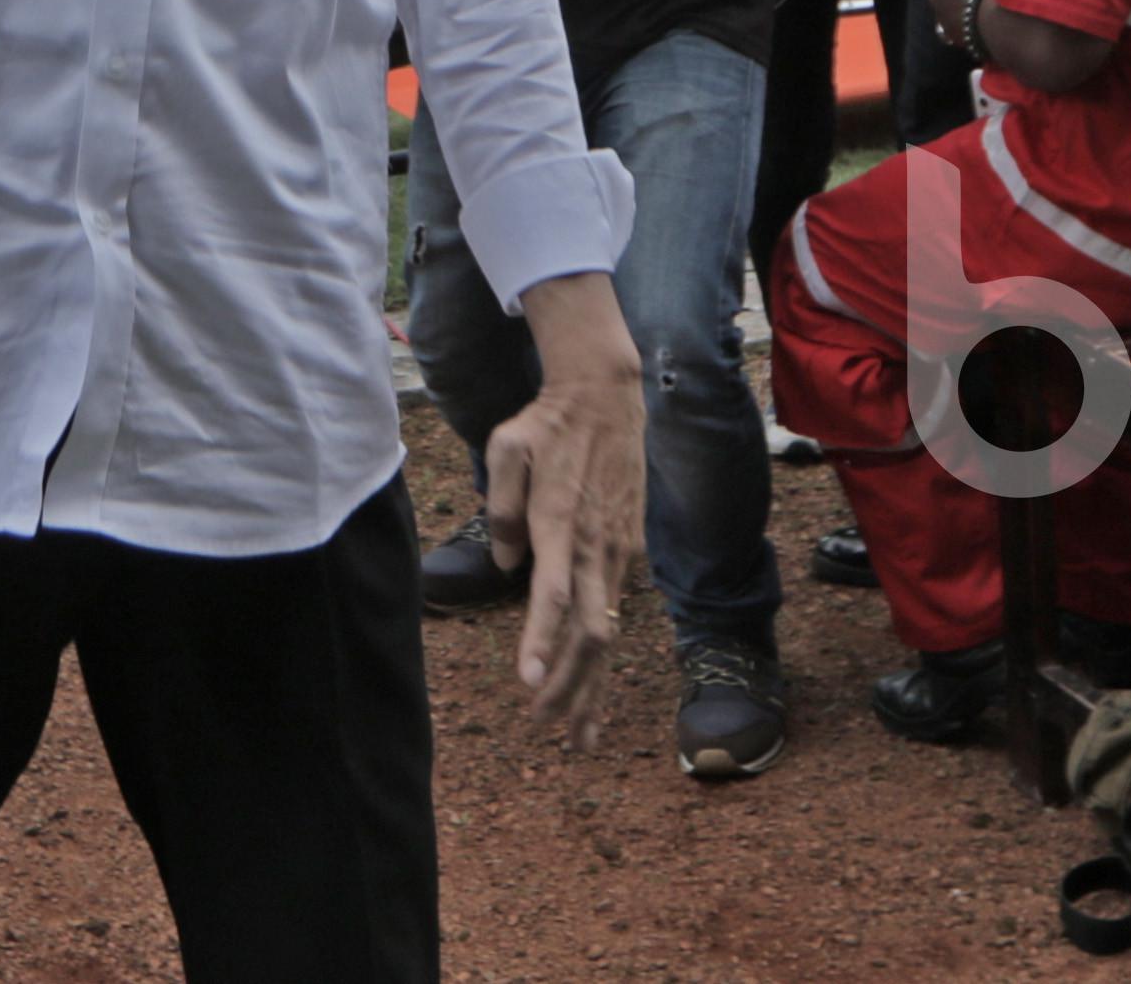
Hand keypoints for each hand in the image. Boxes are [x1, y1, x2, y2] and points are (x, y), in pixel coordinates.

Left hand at [479, 276, 646, 745]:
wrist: (606, 397)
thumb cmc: (547, 423)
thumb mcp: (506, 446)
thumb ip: (501, 507)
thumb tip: (505, 563)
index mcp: (561, 523)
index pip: (553, 595)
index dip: (542, 641)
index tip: (530, 683)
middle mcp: (596, 546)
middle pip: (590, 632)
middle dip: (570, 685)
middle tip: (545, 726)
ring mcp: (619, 551)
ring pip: (610, 632)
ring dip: (594, 684)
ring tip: (579, 733)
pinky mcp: (629, 550)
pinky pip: (616, 612)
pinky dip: (605, 655)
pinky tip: (594, 685)